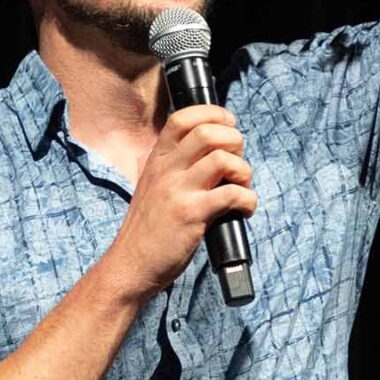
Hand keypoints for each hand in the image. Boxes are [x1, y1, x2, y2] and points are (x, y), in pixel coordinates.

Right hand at [110, 106, 257, 299]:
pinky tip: (244, 210)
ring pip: (223, 158)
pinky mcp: (191, 214)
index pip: (183, 117)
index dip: (213, 115)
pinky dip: (248, 200)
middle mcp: (166, 169)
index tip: (229, 126)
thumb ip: (173, 168)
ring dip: (244, 171)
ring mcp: (178, 190)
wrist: (131, 264)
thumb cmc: (148, 230)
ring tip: (242, 187)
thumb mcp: (152, 187)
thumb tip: (210, 154)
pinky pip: (231, 194)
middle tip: (238, 164)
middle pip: (208, 132)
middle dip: (235, 141)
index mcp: (157, 160)